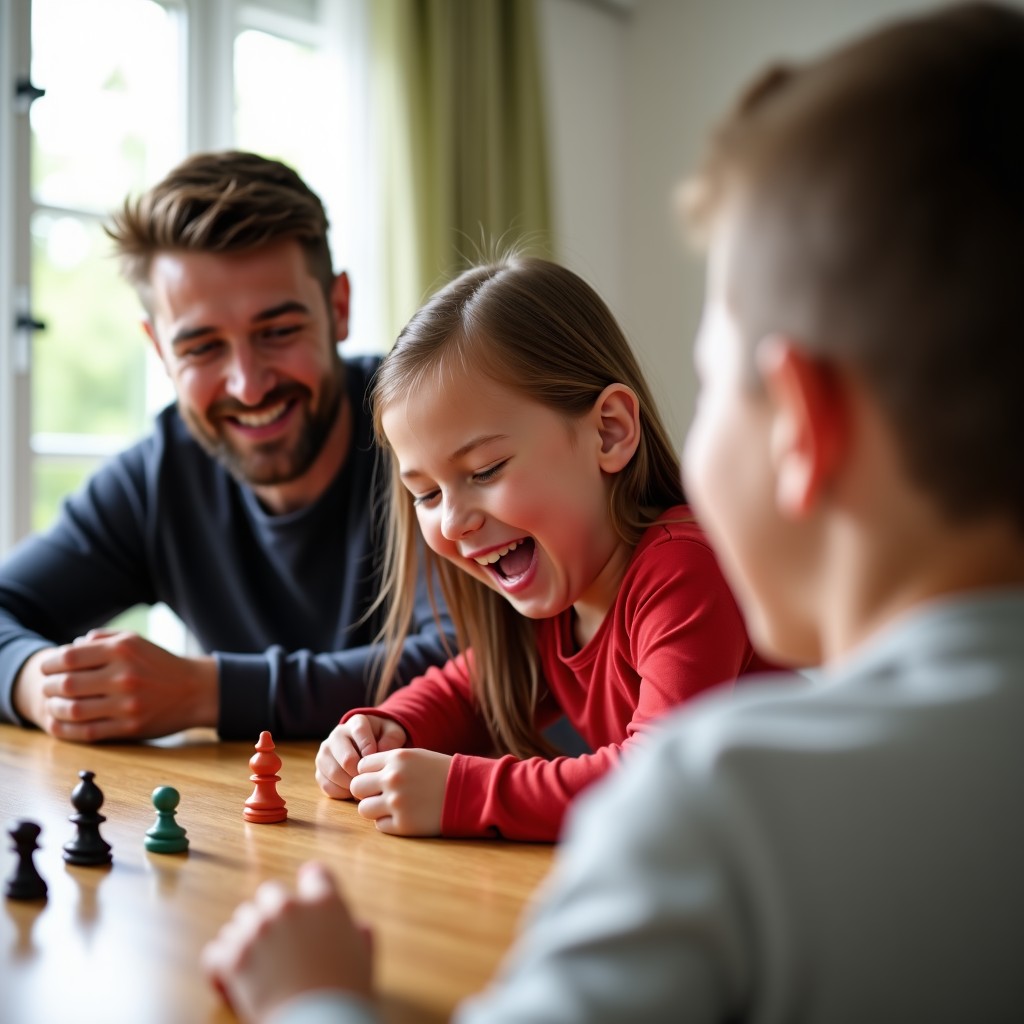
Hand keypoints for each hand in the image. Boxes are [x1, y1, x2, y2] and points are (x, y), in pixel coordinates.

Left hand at [21, 629, 217, 740]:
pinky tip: (60, 724)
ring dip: (54, 708)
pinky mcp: (130, 727)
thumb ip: (102, 638)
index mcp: (123, 650)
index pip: (69, 657)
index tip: (47, 669)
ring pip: (73, 710)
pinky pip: (88, 732)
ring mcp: (127, 704)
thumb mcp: (136, 640)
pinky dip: (66, 730)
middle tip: (48, 688)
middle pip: (67, 684)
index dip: (50, 664)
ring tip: (53, 705)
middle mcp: (124, 676)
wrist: (195, 690)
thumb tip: (69, 646)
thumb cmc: (160, 664)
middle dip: (49, 687)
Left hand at [201, 861, 372, 1023]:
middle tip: (276, 941)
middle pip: (270, 892)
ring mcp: (259, 930)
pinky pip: (215, 951)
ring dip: (244, 937)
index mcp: (325, 903)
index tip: (305, 901)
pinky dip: (219, 966)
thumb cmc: (345, 994)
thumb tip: (360, 927)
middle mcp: (289, 908)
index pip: (314, 874)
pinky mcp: (234, 958)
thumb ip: (359, 936)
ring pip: (240, 920)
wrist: (320, 1023)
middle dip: (271, 912)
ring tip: (255, 966)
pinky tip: (228, 981)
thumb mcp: (364, 959)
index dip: (310, 886)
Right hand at [315, 715, 407, 798]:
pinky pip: (327, 786)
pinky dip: (342, 793)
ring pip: (334, 774)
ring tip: (365, 786)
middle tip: (372, 779)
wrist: (368, 747)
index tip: (376, 760)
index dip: (370, 747)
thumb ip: (392, 738)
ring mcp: (325, 753)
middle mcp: (337, 735)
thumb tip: (381, 751)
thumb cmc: (383, 739)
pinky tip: (354, 791)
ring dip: (352, 785)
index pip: (359, 731)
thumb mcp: (393, 733)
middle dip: (362, 773)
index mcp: (356, 722)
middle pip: (346, 759)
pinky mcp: (320, 770)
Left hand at [349, 748, 451, 835]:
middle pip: (357, 787)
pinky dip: (389, 823)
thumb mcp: (415, 756)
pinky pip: (379, 826)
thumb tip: (360, 775)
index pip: (361, 766)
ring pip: (363, 809)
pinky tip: (405, 816)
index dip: (368, 774)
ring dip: (375, 809)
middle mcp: (393, 778)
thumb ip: (388, 763)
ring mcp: (397, 803)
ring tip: (393, 807)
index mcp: (396, 758)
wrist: (468, 792)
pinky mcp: (403, 825)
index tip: (380, 779)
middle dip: (366, 792)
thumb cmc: (440, 773)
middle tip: (381, 795)